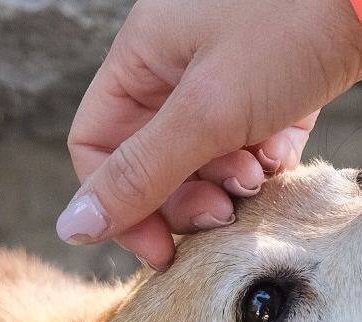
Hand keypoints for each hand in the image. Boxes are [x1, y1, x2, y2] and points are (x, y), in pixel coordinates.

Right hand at [58, 0, 361, 268]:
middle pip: (154, 160)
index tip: (162, 252)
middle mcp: (177, 62)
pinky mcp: (277, 84)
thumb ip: (140, 174)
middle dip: (187, 196)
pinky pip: (253, 141)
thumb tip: (70, 229)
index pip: (99, 148)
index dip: (123, 208)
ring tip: (262, 172)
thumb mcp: (207, 111)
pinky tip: (288, 147)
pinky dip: (267, 157)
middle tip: (227, 212)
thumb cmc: (291, 27)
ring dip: (229, 180)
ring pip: (206, 156)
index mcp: (142, 56)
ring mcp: (228, 73)